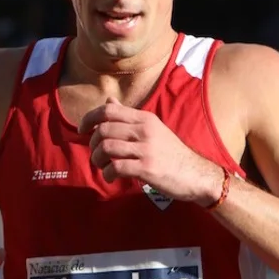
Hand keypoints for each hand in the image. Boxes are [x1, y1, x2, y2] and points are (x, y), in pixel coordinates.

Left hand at [79, 98, 222, 204]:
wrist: (196, 174)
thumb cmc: (171, 153)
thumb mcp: (152, 128)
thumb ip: (128, 116)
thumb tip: (108, 101)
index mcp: (144, 118)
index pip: (109, 110)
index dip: (89, 118)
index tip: (81, 130)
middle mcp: (144, 130)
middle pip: (104, 129)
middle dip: (92, 143)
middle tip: (95, 154)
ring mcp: (146, 148)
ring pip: (106, 147)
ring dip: (97, 159)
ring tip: (102, 166)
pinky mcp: (147, 168)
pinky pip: (116, 167)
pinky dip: (108, 174)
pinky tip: (111, 177)